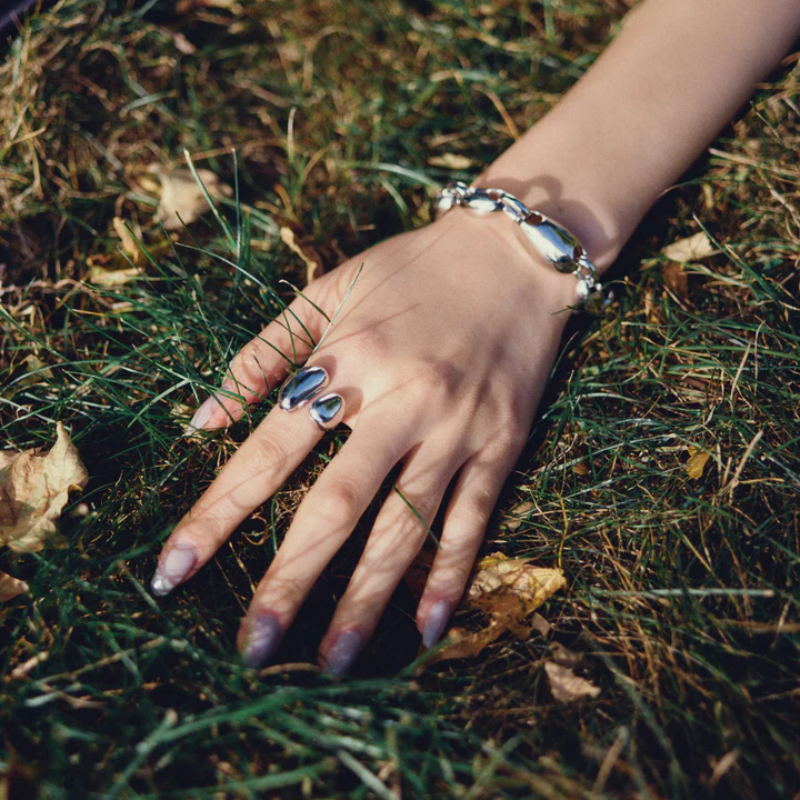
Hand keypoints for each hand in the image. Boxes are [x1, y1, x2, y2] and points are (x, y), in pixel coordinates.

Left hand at [151, 209, 575, 673]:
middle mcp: (398, 401)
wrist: (513, 254)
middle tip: (253, 647)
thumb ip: (261, 354)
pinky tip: (429, 629)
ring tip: (334, 660)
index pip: (266, 452)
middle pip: (335, 505)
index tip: (171, 573)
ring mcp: (453, 428)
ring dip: (367, 597)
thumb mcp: (327, 290)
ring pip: (404, 526)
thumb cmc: (411, 270)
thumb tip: (201, 423)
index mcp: (346, 360)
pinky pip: (473, 518)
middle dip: (290, 579)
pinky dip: (451, 575)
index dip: (216, 515)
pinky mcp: (500, 444)